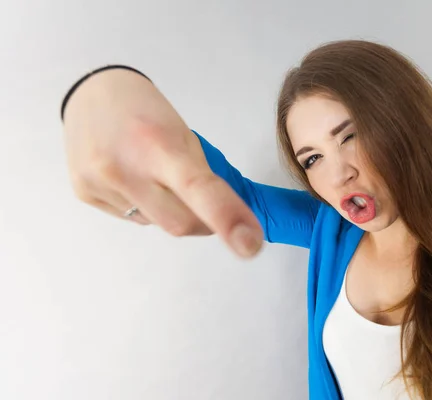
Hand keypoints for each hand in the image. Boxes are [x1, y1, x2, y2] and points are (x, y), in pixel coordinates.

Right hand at [62, 68, 262, 257]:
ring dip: (170, 211)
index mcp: (158, 146)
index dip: (227, 218)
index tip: (250, 245)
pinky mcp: (83, 195)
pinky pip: (132, 219)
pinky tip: (134, 180)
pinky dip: (145, 207)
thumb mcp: (181, 134)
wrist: (91, 94)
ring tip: (155, 177)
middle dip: (204, 224)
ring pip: (156, 223)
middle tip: (207, 206)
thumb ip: (198, 175)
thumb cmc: (147, 112)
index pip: (198, 188)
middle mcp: (124, 169)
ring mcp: (99, 184)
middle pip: (179, 223)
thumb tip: (221, 218)